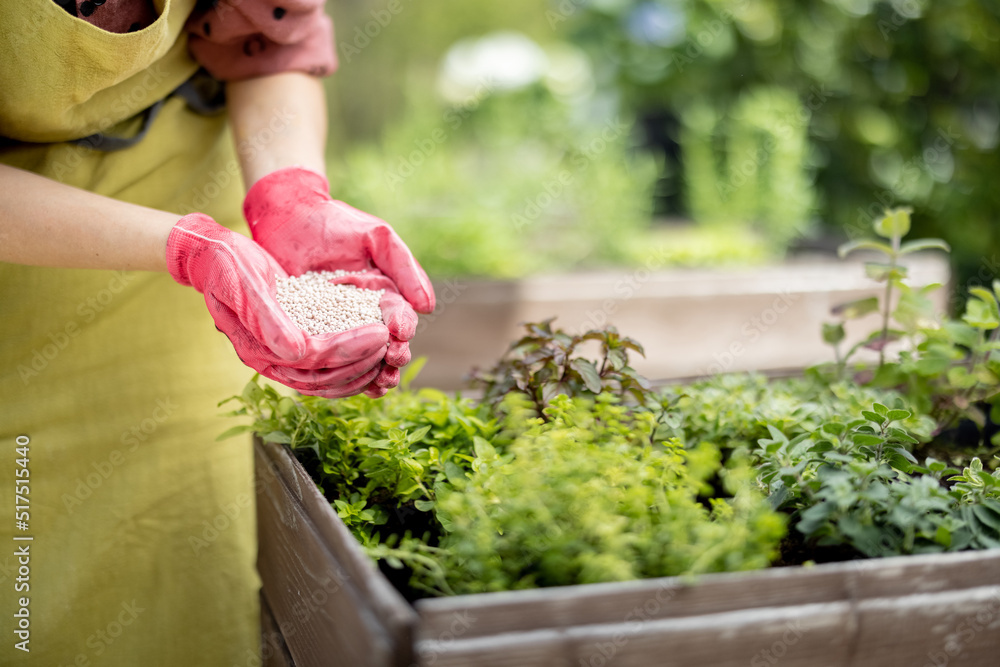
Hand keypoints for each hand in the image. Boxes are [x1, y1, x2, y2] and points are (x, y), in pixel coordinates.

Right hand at [165, 213, 390, 397]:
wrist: (213, 257)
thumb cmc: (226, 265)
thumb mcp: (244, 284)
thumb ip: (267, 319)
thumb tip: (296, 351)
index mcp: (257, 350)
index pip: (312, 361)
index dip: (348, 351)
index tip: (380, 333)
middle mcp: (271, 359)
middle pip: (324, 377)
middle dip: (361, 363)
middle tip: (392, 345)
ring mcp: (282, 355)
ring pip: (327, 378)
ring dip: (361, 370)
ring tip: (390, 352)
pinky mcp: (294, 344)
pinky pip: (326, 364)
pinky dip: (352, 362)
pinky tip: (375, 352)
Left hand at [243, 166, 435, 395]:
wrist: (288, 216)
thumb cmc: (335, 222)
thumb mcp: (377, 237)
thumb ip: (404, 266)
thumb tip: (428, 306)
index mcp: (385, 294)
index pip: (401, 318)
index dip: (404, 329)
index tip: (401, 336)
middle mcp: (365, 314)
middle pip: (384, 344)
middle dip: (392, 358)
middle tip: (391, 365)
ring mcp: (337, 325)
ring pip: (359, 356)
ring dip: (370, 372)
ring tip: (377, 385)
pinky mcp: (310, 331)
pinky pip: (327, 355)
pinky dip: (338, 372)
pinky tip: (344, 384)